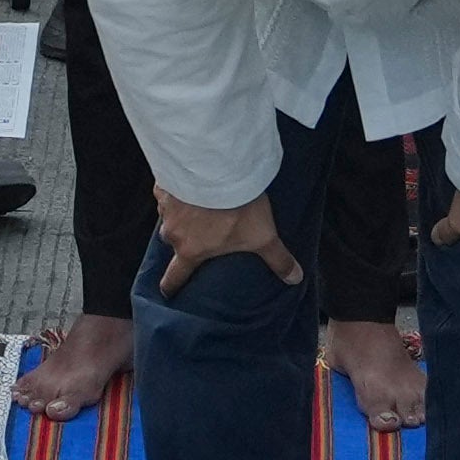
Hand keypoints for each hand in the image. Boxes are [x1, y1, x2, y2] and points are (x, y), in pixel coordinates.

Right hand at [154, 190, 291, 288]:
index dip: (171, 286)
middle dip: (182, 239)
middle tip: (196, 233)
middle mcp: (173, 232)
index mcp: (191, 250)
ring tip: (197, 204)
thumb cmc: (237, 206)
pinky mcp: (165, 183)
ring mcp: (166, 207)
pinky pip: (167, 190)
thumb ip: (277, 259)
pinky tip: (189, 182)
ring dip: (180, 212)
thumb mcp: (262, 236)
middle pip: (171, 242)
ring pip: (169, 215)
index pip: (175, 276)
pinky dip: (176, 188)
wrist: (219, 167)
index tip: (166, 292)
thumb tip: (295, 278)